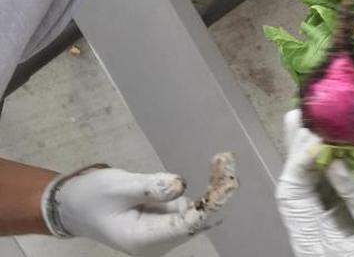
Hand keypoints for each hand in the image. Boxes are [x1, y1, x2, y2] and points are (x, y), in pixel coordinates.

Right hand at [51, 164, 228, 255]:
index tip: (228, 181)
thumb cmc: (92, 196)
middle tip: (226, 160)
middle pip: (195, 221)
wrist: (74, 206)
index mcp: (141, 239)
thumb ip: (151, 187)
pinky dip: (203, 192)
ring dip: (212, 191)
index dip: (210, 204)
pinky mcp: (165, 226)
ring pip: (196, 214)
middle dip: (215, 193)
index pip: (185, 225)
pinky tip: (211, 171)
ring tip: (221, 162)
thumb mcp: (119, 186)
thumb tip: (181, 186)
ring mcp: (162, 237)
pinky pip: (190, 209)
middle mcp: (156, 244)